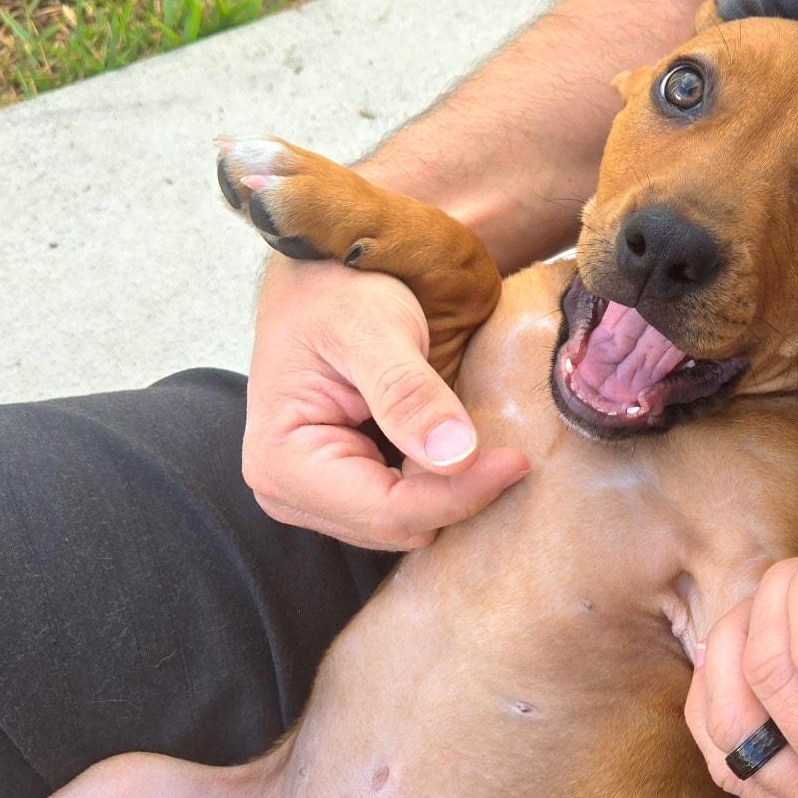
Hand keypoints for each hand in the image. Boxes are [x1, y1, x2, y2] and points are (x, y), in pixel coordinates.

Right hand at [243, 257, 527, 549]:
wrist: (320, 271)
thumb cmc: (338, 285)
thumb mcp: (376, 325)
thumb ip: (409, 392)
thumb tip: (456, 458)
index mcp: (282, 462)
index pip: (388, 511)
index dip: (458, 495)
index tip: (515, 461)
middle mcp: (285, 492)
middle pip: (396, 526)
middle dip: (453, 494)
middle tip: (505, 449)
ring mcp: (308, 496)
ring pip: (402, 525)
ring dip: (446, 490)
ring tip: (482, 445)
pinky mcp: (334, 489)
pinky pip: (400, 508)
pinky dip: (434, 484)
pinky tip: (452, 447)